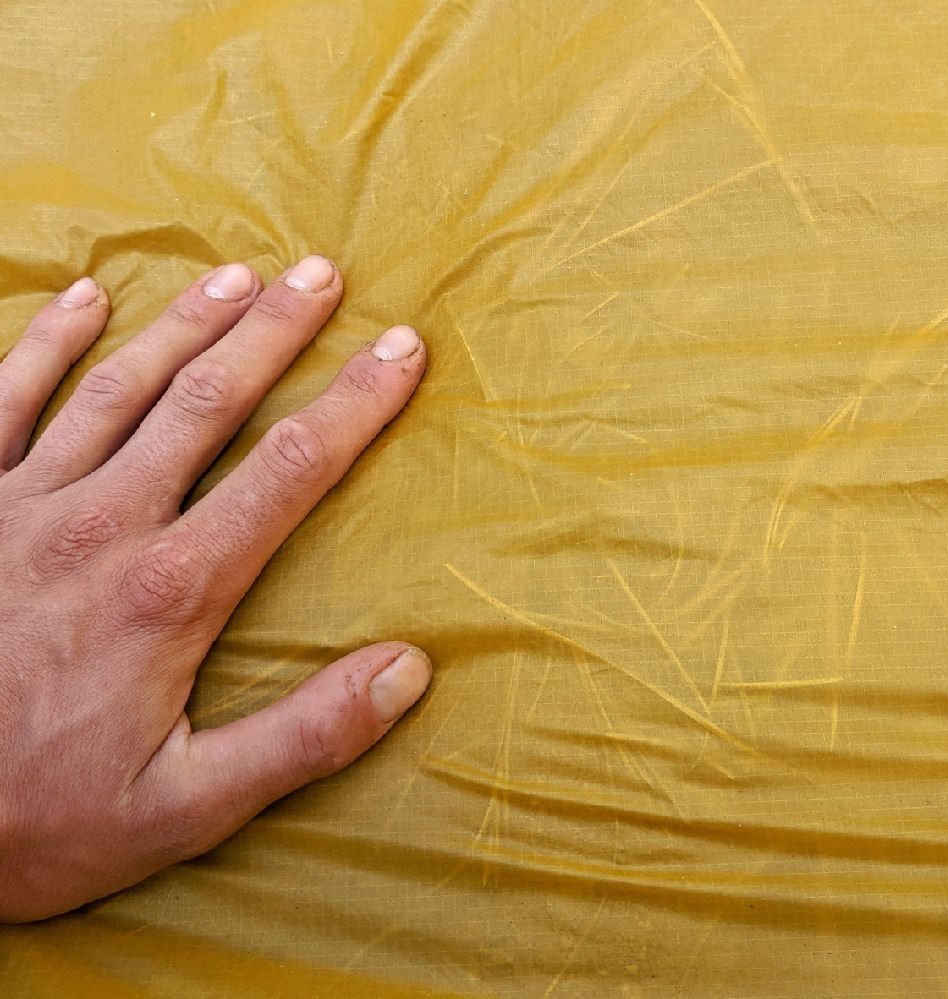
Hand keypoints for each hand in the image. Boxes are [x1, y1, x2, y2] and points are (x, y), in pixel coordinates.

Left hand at [0, 257, 431, 921]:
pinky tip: (85, 298)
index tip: (403, 349)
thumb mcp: (184, 809)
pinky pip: (2, 402)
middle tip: (322, 275)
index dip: (355, 402)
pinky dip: (44, 344)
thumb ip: (303, 738)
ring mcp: (19, 508)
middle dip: (274, 333)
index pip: (289, 472)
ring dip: (185, 324)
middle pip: (207, 403)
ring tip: (239, 273)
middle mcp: (99, 527)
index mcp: (169, 591)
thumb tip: (408, 670)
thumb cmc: (33, 821)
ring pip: (117, 388)